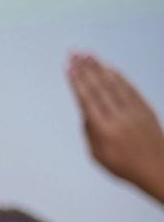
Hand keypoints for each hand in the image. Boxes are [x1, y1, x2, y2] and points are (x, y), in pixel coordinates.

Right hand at [67, 54, 163, 203]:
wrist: (157, 168)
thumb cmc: (125, 166)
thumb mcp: (97, 155)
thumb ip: (89, 132)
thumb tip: (85, 112)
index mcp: (104, 129)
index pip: (87, 99)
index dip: (76, 81)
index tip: (68, 68)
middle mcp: (119, 116)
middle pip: (98, 86)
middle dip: (84, 68)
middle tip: (74, 53)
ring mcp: (133, 110)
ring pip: (113, 82)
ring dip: (99, 66)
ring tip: (88, 54)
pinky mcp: (144, 107)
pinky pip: (128, 86)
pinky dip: (117, 75)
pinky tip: (108, 67)